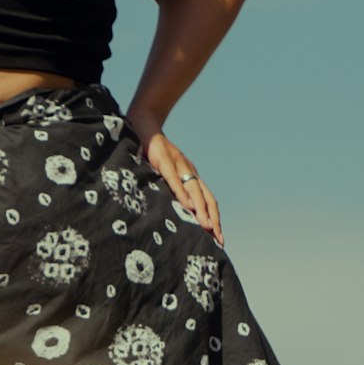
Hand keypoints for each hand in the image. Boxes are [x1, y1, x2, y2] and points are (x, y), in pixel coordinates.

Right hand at [126, 107, 223, 246]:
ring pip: (194, 189)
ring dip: (201, 210)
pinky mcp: (163, 158)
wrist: (144, 124)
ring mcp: (177, 163)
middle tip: (218, 239)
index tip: (219, 239)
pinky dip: (182, 193)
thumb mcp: (163, 171)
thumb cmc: (152, 151)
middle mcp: (188, 169)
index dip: (215, 218)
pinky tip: (187, 206)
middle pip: (207, 197)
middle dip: (213, 219)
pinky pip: (174, 178)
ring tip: (207, 227)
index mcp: (190, 174)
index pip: (208, 199)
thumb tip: (175, 210)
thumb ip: (170, 187)